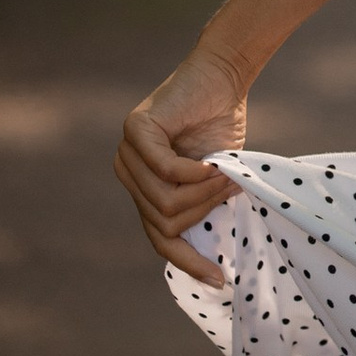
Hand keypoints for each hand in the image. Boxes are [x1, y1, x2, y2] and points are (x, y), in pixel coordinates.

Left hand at [115, 46, 248, 282]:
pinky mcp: (135, 132)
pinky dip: (196, 173)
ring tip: (226, 172)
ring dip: (204, 192)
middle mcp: (127, 174)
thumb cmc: (220, 127)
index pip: (158, 238)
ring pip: (164, 204)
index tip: (217, 278)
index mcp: (142, 189)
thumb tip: (209, 260)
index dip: (187, 262)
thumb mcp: (211, 181)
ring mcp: (125, 154)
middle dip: (204, 210)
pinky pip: (165, 172)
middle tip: (230, 188)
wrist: (221, 77)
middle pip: (164, 224)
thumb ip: (199, 209)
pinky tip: (214, 163)